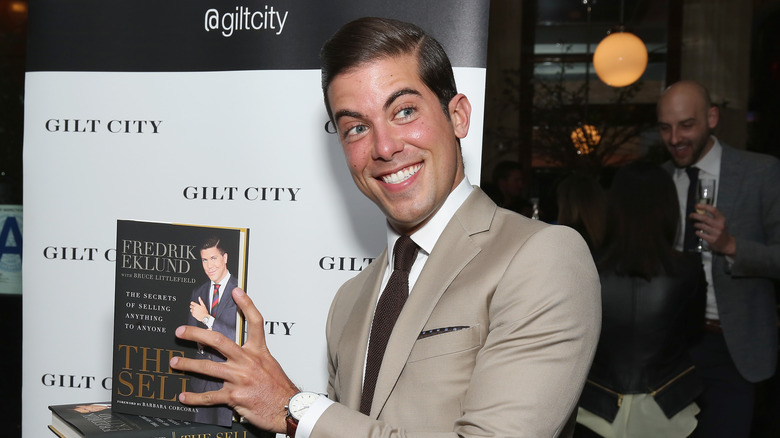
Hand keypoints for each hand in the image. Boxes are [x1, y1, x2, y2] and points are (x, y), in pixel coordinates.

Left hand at [171, 287, 298, 432]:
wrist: (287, 408)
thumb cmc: (279, 389)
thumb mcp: (270, 365)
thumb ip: (253, 358)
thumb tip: (238, 357)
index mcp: (258, 352)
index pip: (255, 322)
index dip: (246, 304)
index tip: (236, 291)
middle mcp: (247, 362)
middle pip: (218, 341)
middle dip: (196, 334)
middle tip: (181, 331)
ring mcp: (239, 378)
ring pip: (208, 368)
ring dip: (187, 364)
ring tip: (174, 362)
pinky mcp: (234, 396)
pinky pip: (210, 396)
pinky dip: (194, 398)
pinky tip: (184, 396)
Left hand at [690, 203, 736, 255]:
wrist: (726, 243)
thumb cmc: (720, 230)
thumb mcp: (719, 222)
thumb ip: (711, 217)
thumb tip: (698, 211)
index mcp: (722, 219)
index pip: (713, 210)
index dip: (704, 206)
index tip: (696, 205)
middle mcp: (719, 225)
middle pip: (705, 218)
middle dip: (695, 215)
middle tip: (691, 215)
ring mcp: (716, 233)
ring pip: (701, 226)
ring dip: (696, 224)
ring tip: (695, 224)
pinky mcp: (712, 240)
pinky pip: (701, 234)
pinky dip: (697, 232)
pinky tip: (697, 232)